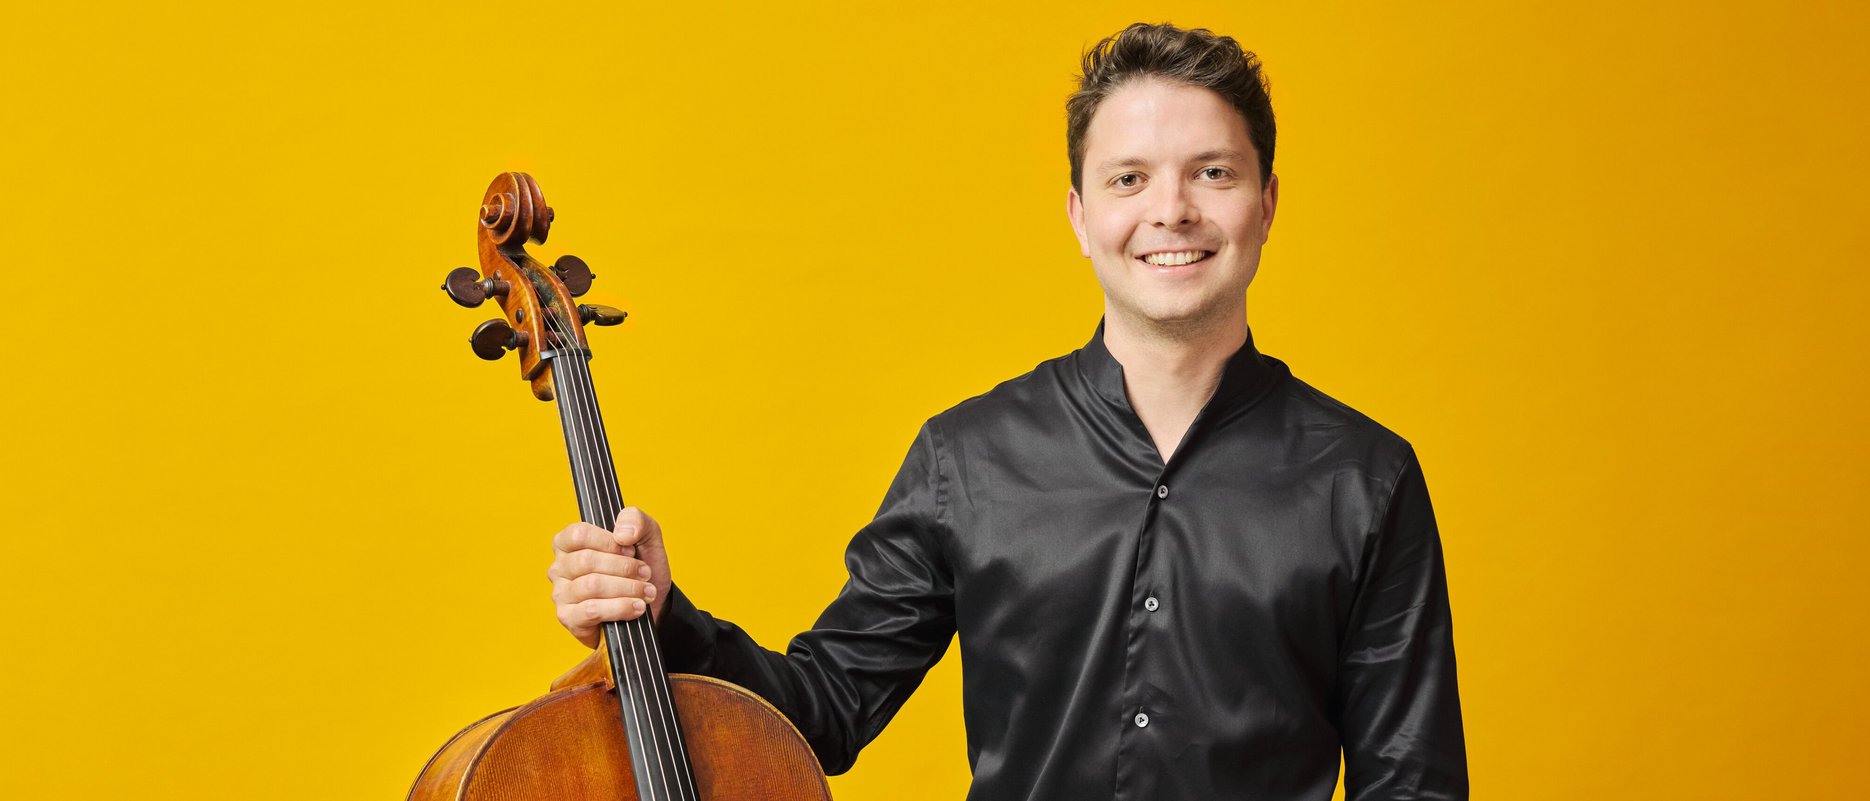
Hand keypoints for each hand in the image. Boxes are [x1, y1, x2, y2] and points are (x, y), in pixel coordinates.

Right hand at [547, 506, 672, 647]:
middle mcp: (560, 567)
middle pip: (587, 560)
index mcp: (569, 542)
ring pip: (592, 585)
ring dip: (627, 588)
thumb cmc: (641, 566)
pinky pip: (592, 610)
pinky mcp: (569, 618)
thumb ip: (635, 519)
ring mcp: (561, 594)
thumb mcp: (646, 536)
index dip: (608, 542)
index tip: (630, 550)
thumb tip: (621, 534)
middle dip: (624, 567)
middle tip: (645, 573)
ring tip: (646, 591)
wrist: (652, 604)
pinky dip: (620, 607)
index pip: (578, 534)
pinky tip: (636, 607)